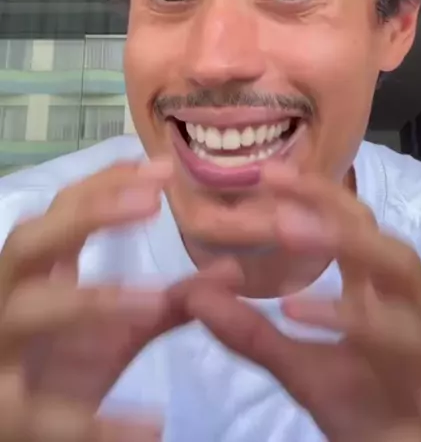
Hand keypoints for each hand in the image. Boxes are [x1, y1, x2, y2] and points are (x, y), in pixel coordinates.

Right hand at [0, 160, 239, 441]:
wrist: (20, 432)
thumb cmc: (64, 366)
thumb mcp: (119, 330)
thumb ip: (171, 301)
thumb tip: (234, 269)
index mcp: (40, 275)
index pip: (63, 211)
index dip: (106, 185)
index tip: (161, 168)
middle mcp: (10, 302)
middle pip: (28, 241)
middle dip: (86, 216)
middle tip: (152, 202)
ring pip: (29, 312)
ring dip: (91, 300)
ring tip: (157, 301)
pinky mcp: (4, 416)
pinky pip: (38, 414)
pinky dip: (93, 422)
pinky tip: (151, 426)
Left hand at [186, 165, 420, 441]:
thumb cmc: (375, 409)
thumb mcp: (303, 369)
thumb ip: (253, 334)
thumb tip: (193, 294)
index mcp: (379, 294)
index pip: (354, 227)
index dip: (316, 194)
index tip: (266, 172)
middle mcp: (408, 305)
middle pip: (375, 232)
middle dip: (330, 203)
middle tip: (275, 181)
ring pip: (402, 274)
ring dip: (346, 244)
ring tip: (287, 226)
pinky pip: (404, 342)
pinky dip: (354, 320)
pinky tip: (298, 310)